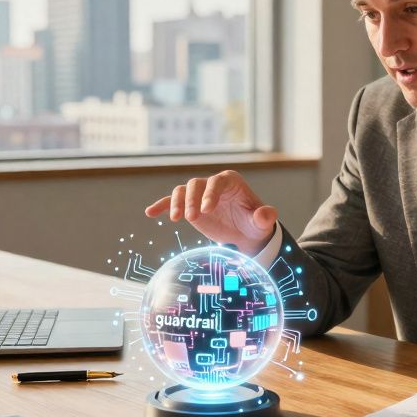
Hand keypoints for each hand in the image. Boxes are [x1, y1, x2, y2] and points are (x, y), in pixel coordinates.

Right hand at [144, 170, 278, 256]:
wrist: (245, 234)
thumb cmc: (254, 225)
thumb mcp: (261, 223)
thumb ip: (264, 217)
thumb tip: (266, 214)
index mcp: (231, 182)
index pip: (217, 182)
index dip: (210, 194)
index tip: (207, 211)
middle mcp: (213, 184)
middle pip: (196, 184)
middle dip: (192, 200)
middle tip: (193, 218)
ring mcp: (199, 195)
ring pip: (182, 191)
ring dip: (177, 203)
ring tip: (175, 219)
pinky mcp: (189, 205)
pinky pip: (172, 201)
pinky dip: (161, 205)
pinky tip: (150, 212)